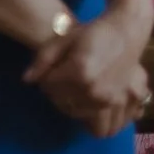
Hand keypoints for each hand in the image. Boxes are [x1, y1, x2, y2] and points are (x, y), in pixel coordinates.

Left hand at [25, 6, 153, 132]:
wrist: (127, 28)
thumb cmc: (94, 30)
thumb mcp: (66, 38)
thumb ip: (43, 59)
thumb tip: (27, 80)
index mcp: (79, 73)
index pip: (49, 88)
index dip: (47, 78)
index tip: (54, 70)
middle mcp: (93, 90)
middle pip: (62, 103)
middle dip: (58, 93)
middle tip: (65, 79)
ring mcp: (109, 99)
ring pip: (79, 116)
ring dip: (74, 107)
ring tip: (77, 92)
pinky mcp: (121, 103)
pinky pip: (105, 125)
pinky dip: (96, 121)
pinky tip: (93, 107)